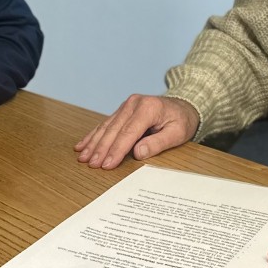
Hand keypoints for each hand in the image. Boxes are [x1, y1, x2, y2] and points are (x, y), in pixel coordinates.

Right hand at [74, 94, 198, 168]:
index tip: (107, 164)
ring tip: (83, 157)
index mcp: (148, 108)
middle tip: (91, 164)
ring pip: (106, 126)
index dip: (116, 150)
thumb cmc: (181, 121)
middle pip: (114, 130)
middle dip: (101, 148)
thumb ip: (157, 143)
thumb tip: (137, 153)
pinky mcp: (123, 109)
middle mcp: (134, 104)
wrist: (184, 105)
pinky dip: (94, 135)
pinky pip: (106, 123)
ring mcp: (127, 105)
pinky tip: (83, 144)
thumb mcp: (177, 133)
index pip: (128, 133)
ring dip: (94, 143)